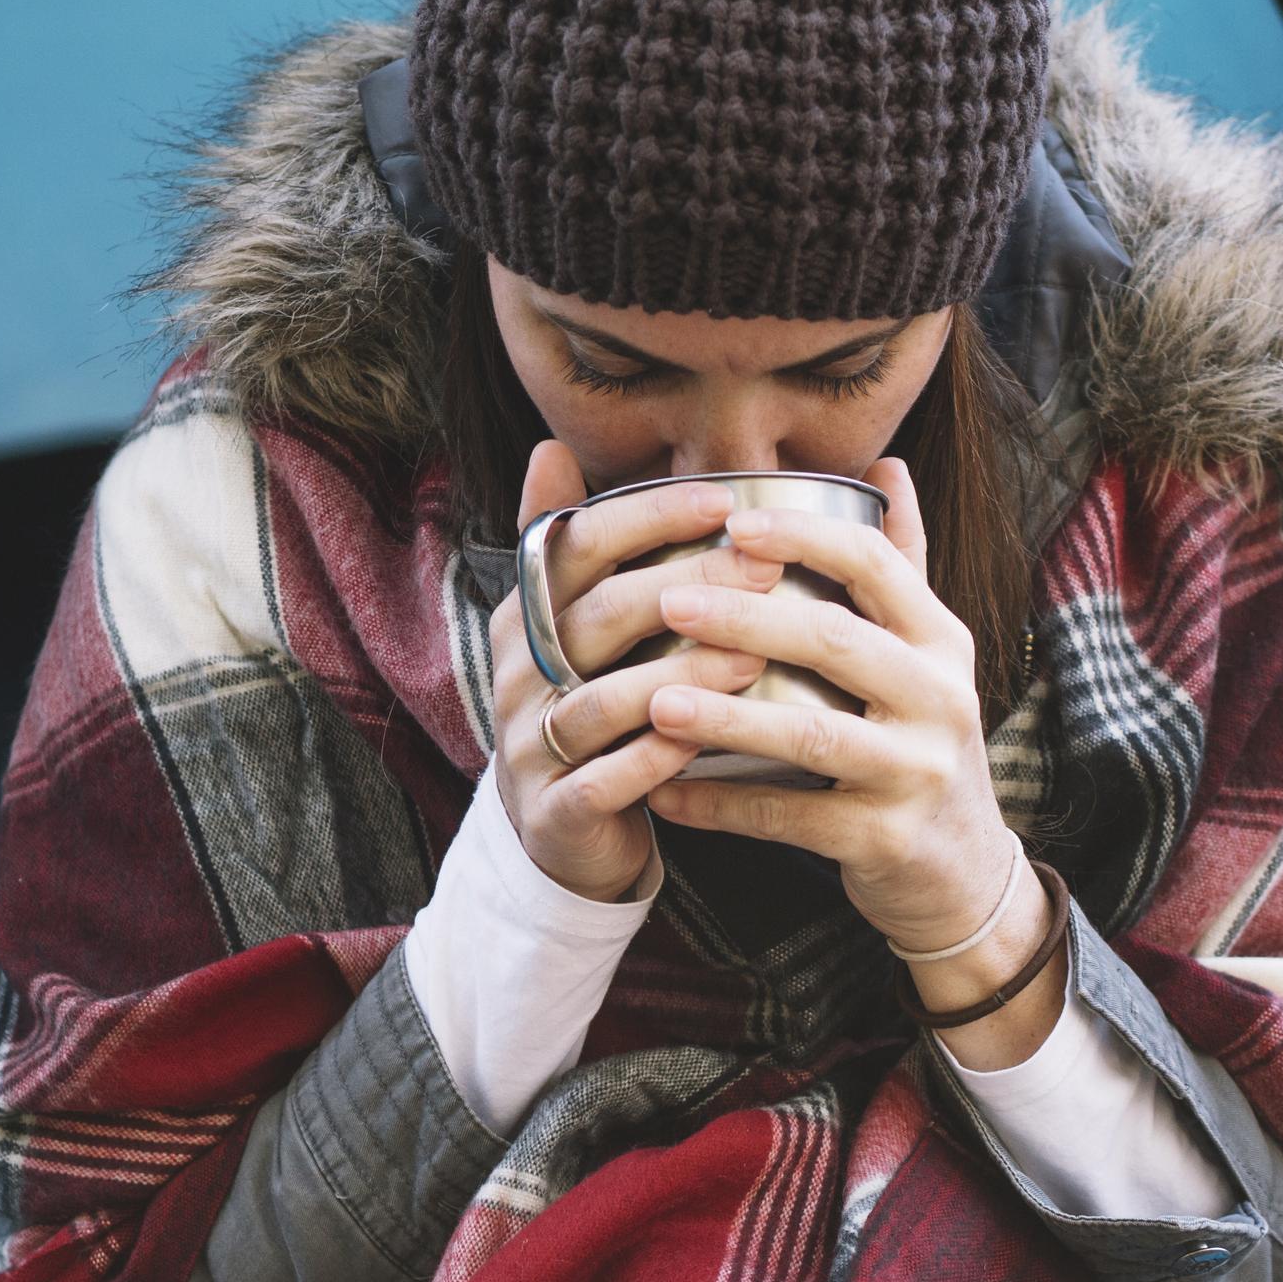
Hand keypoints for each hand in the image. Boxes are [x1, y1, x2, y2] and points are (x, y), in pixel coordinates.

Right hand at [485, 443, 776, 900]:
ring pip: (602, 702)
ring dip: (679, 676)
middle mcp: (518, 673)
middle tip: (764, 568)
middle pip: (599, 615)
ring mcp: (529, 744)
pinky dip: (654, 759)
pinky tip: (704, 742)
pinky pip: (603, 780)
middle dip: (686, 585)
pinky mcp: (553, 810)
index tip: (722, 499)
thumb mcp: (572, 628)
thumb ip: (573, 547)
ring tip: (751, 657)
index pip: (577, 545)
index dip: (648, 518)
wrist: (564, 835)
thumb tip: (551, 445)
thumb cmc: (594, 711)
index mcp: (525, 616)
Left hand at [640, 458, 1060, 1063]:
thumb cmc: (918, 743)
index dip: (803, 536)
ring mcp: (917, 772)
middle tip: (667, 600)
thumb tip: (887, 466)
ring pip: (810, 735)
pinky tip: (661, 793)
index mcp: (941, 639)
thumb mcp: (926, 654)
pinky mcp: (887, 840)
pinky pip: (790, 818)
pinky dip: (721, 806)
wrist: (962, 872)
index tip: (729, 522)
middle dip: (746, 617)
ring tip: (652, 702)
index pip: (875, 563)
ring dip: (724, 718)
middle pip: (835, 640)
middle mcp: (939, 698)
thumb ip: (902, 566)